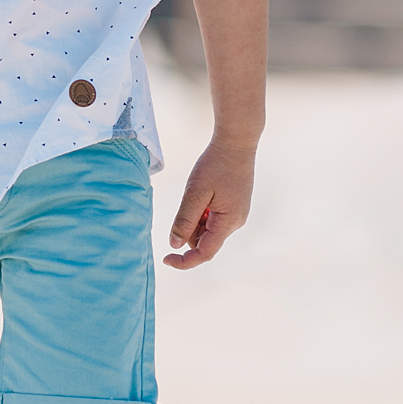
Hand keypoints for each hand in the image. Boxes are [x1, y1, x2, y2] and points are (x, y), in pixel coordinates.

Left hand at [163, 134, 255, 269]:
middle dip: (189, 229)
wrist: (236, 143)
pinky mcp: (234, 206)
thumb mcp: (195, 192)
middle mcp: (235, 223)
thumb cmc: (216, 165)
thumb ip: (185, 220)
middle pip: (205, 240)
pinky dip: (202, 212)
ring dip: (195, 219)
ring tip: (196, 193)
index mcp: (228, 223)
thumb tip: (174, 244)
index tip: (166, 258)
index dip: (185, 260)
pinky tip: (202, 193)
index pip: (205, 253)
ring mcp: (236, 214)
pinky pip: (213, 218)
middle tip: (186, 203)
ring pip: (208, 229)